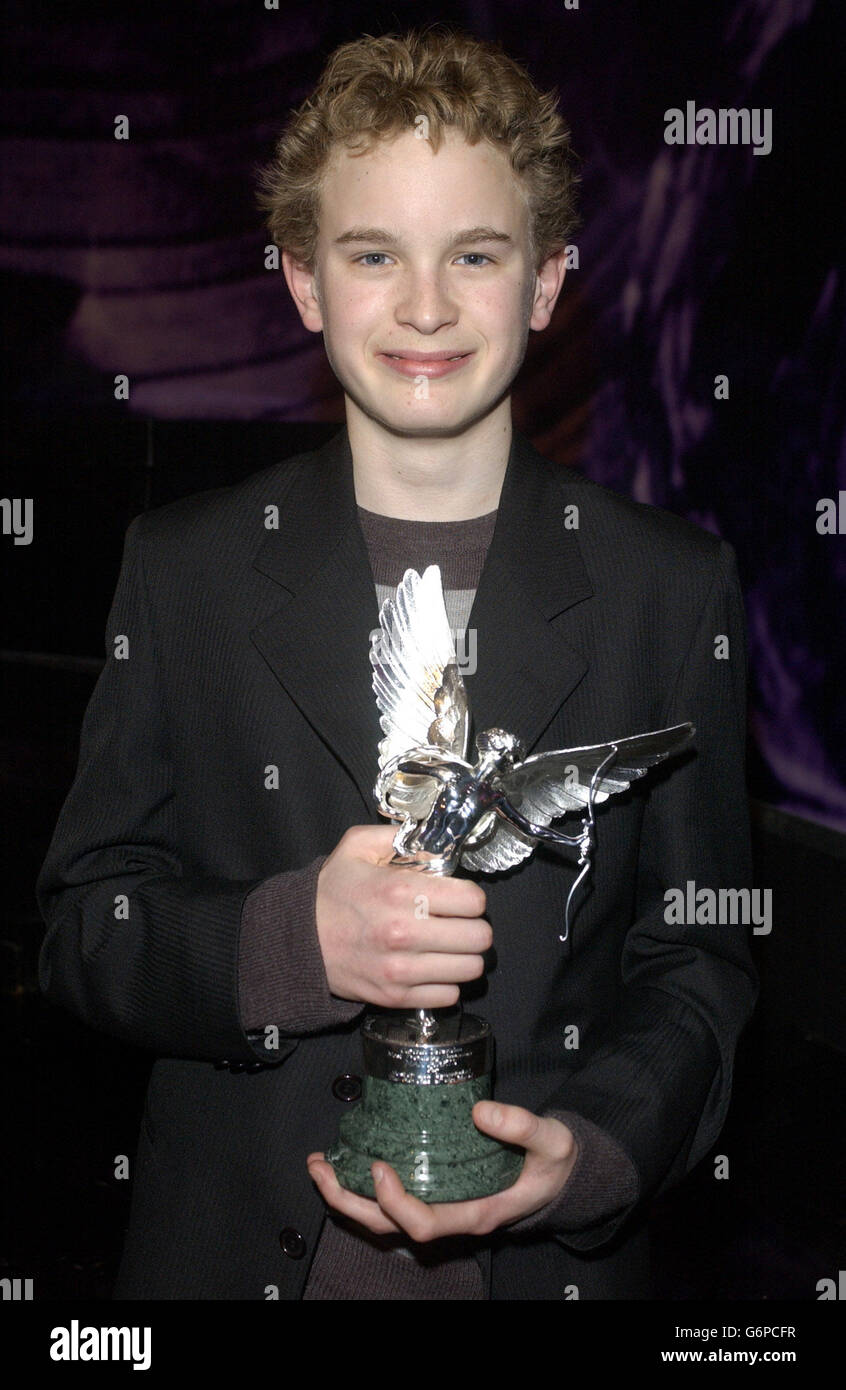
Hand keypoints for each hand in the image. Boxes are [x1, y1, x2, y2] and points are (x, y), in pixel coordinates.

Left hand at [307, 1102, 577, 1241]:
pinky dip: (362, 1184)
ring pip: (383, 1217)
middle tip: (321, 1168)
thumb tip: (481, 1111)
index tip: (381, 1167)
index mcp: (477, 1211)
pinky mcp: (435, 1189)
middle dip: (349, 1202)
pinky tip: (347, 1159)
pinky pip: (391, 1199)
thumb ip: (523, 1126)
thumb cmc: (554, 1161)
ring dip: (347, 1194)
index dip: (396, 1203)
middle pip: (389, 1227)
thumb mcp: (551, 1142)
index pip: (425, 1223)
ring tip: (320, 1165)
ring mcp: (441, 1206)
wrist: (560, 1174)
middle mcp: (452, 1216)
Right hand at [314, 824, 491, 1008]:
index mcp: (400, 892)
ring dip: (465, 956)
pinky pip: (449, 995)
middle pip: (479, 937)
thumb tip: (437, 843)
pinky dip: (447, 982)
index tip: (459, 898)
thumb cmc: (331, 893)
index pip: (473, 900)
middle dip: (474, 927)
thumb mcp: (358, 846)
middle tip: (458, 923)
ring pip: (470, 969)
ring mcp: (401, 969)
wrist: (297, 940)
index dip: (471, 897)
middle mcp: (405, 933)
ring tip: (448, 946)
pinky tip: (432, 967)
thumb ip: (401, 836)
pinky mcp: (396, 996)